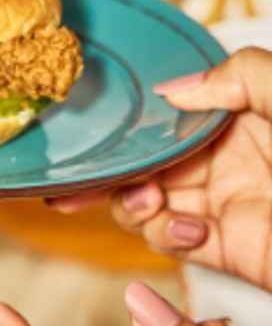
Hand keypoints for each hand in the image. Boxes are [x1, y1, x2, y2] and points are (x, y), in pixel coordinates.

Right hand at [55, 50, 271, 288]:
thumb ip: (240, 76)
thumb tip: (174, 90)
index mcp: (245, 114)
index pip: (172, 113)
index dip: (130, 123)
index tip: (90, 132)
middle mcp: (230, 157)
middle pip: (151, 161)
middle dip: (114, 171)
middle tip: (81, 182)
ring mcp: (227, 204)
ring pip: (151, 203)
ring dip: (135, 204)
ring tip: (148, 203)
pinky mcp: (230, 249)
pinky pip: (176, 240)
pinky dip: (168, 235)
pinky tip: (190, 228)